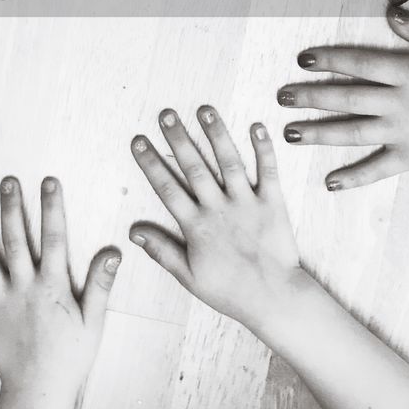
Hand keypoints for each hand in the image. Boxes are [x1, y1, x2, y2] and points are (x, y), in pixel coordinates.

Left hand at [0, 176, 119, 403]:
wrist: (39, 392)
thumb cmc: (70, 357)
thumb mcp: (93, 321)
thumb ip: (100, 284)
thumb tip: (114, 251)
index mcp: (53, 285)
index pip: (54, 237)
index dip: (52, 207)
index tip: (49, 181)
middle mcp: (24, 286)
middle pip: (16, 239)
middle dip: (11, 207)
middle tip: (6, 181)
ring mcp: (0, 301)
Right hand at [129, 105, 305, 340]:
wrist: (274, 298)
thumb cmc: (230, 291)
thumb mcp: (189, 276)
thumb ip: (162, 250)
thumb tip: (134, 232)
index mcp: (196, 226)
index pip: (167, 188)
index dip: (151, 163)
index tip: (139, 141)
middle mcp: (218, 208)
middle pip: (194, 167)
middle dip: (178, 139)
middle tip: (166, 114)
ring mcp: (246, 203)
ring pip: (228, 162)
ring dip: (216, 135)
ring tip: (204, 110)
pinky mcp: (273, 203)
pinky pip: (268, 171)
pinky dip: (263, 148)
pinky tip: (256, 126)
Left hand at [278, 7, 408, 189]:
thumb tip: (392, 12)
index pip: (361, 64)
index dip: (330, 60)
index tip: (303, 59)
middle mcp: (399, 104)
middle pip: (347, 98)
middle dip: (312, 97)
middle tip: (282, 97)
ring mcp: (401, 133)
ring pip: (353, 132)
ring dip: (319, 133)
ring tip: (290, 133)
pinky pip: (377, 169)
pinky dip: (353, 177)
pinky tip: (329, 183)